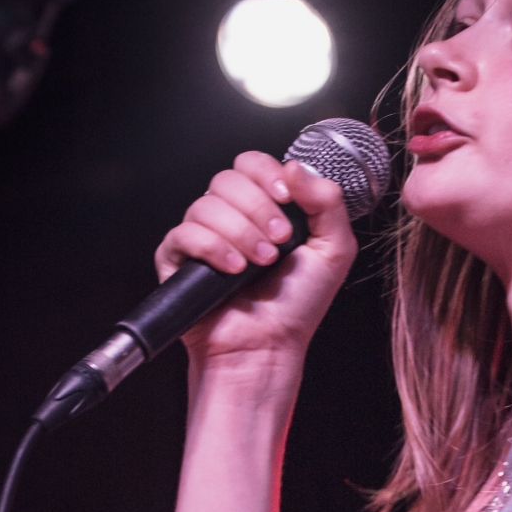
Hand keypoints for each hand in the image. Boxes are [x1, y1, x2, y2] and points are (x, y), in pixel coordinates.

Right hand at [155, 151, 358, 371]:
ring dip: (240, 232)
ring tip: (259, 263)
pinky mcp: (177, 259)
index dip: (266, 174)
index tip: (285, 197)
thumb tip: (295, 167)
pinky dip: (212, 248)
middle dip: (258, 208)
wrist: (269, 347)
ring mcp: (202, 236)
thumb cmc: (296, 307)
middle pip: (227, 178)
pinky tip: (233, 269)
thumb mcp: (333, 250)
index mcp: (264, 208)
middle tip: (279, 242)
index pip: (252, 164)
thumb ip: (326, 202)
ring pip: (206, 204)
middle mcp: (231, 217)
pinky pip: (183, 233)